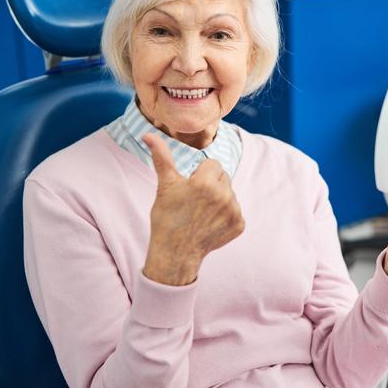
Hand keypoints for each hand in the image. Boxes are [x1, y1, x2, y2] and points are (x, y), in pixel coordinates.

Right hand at [141, 133, 244, 285]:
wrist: (174, 253)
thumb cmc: (167, 218)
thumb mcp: (165, 185)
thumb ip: (162, 157)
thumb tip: (148, 134)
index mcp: (206, 181)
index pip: (213, 164)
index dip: (201, 174)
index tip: (191, 187)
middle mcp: (224, 194)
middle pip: (224, 177)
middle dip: (212, 184)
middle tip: (196, 200)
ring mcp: (234, 211)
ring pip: (230, 193)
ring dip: (220, 199)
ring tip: (202, 213)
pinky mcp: (239, 224)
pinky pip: (236, 211)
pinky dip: (226, 216)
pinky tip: (210, 223)